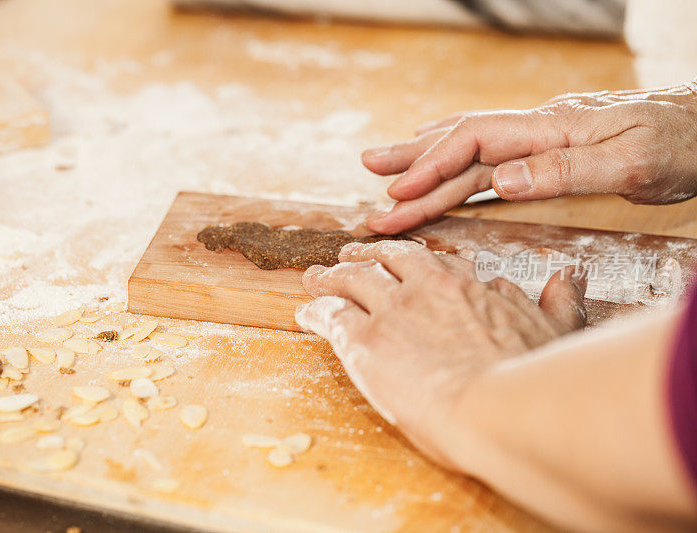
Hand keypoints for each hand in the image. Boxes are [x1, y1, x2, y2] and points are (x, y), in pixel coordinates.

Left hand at [295, 241, 586, 468]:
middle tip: (348, 254)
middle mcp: (424, 288)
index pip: (431, 262)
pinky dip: (315, 311)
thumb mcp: (557, 332)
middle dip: (364, 256)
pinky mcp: (364, 340)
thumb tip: (569, 276)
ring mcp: (391, 311)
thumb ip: (559, 301)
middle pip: (384, 260)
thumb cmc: (530, 378)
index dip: (411, 261)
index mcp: (466, 285)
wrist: (497, 410)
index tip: (403, 263)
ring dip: (329, 276)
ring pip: (350, 280)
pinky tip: (306, 312)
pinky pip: (329, 316)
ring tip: (315, 278)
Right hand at [362, 82, 696, 233]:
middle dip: (411, 159)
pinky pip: (490, 156)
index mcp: (552, 128)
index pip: (475, 142)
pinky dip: (456, 160)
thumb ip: (566, 170)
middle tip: (366, 171)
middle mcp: (538, 129)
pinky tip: (440, 163)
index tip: (397, 194)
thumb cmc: (682, 146)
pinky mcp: (549, 151)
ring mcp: (542, 138)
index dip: (432, 166)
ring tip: (384, 169)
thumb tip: (501, 179)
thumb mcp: (633, 164)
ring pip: (471, 148)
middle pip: (461, 140)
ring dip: (425, 159)